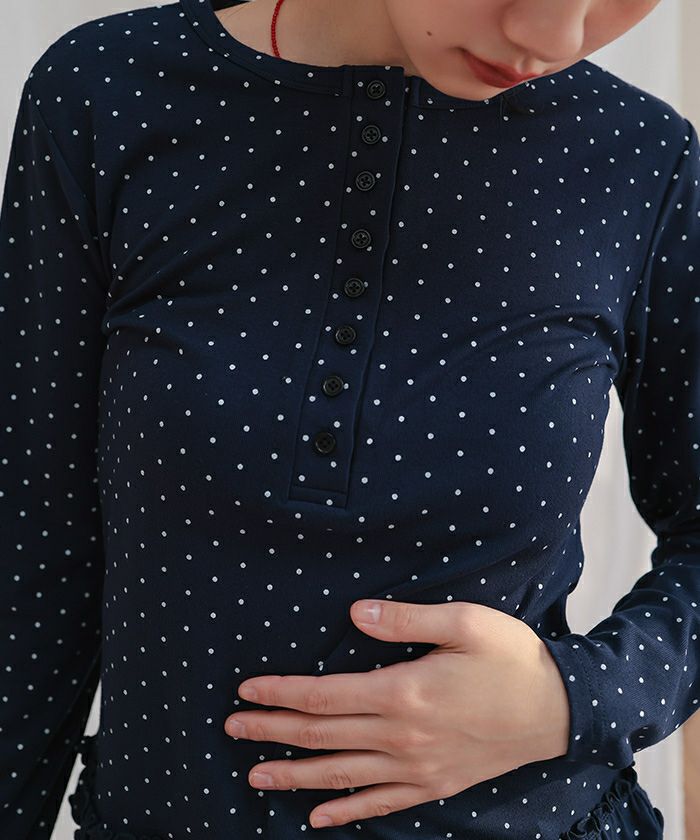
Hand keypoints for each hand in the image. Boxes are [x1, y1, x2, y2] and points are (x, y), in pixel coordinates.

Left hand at [223, 599, 569, 828]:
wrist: (560, 712)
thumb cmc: (512, 659)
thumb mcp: (464, 622)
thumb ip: (405, 618)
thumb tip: (356, 612)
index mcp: (404, 692)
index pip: (324, 696)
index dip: (280, 693)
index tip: (246, 690)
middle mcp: (402, 736)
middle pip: (322, 736)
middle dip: (272, 730)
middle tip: (232, 727)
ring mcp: (416, 768)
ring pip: (340, 775)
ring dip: (293, 774)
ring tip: (254, 775)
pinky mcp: (433, 785)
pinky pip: (379, 803)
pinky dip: (344, 811)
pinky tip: (316, 817)